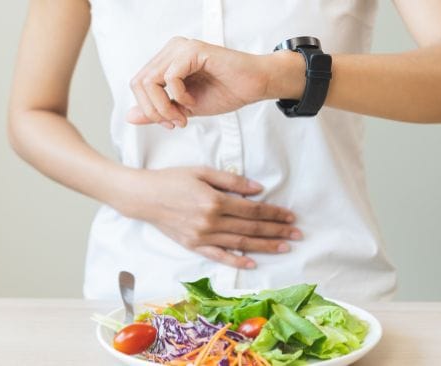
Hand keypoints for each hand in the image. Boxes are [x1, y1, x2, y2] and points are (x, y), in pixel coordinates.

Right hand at [115, 167, 301, 268]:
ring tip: (284, 248)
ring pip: (240, 244)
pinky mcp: (193, 246)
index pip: (253, 210)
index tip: (290, 216)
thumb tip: (258, 190)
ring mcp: (202, 237)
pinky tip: (252, 263)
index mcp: (215, 201)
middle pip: (251, 228)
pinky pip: (218, 256)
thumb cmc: (172, 179)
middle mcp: (210, 222)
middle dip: (277, 231)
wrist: (143, 196)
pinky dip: (236, 261)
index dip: (274, 213)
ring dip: (264, 246)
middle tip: (297, 234)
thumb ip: (231, 181)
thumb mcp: (202, 172)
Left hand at [126, 37, 281, 128]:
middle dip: (154, 110)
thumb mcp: (184, 108)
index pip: (137, 84)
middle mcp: (170, 50)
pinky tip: (193, 102)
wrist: (255, 85)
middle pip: (138, 82)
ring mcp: (180, 48)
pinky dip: (179, 96)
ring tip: (184, 116)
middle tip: (176, 122)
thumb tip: (129, 117)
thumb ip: (158, 111)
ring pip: (150, 80)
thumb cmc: (226, 91)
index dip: (148, 109)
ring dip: (164, 106)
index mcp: (166, 61)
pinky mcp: (193, 51)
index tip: (171, 123)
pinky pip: (170, 77)